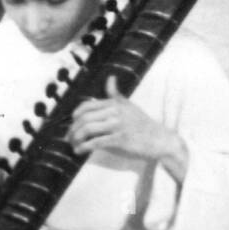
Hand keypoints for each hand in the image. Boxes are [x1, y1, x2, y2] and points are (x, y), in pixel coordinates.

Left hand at [69, 76, 186, 174]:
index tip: (71, 123)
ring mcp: (117, 126)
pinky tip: (79, 151)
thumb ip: (115, 94)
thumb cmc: (142, 124)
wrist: (160, 139)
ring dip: (76, 139)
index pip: (87, 106)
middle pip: (84, 119)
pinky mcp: (119, 140)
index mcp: (114, 104)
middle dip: (72, 129)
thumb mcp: (129, 105)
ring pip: (87, 130)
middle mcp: (115, 112)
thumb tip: (110, 78)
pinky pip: (95, 142)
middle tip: (68, 137)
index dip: (75, 115)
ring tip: (73, 145)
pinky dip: (83, 147)